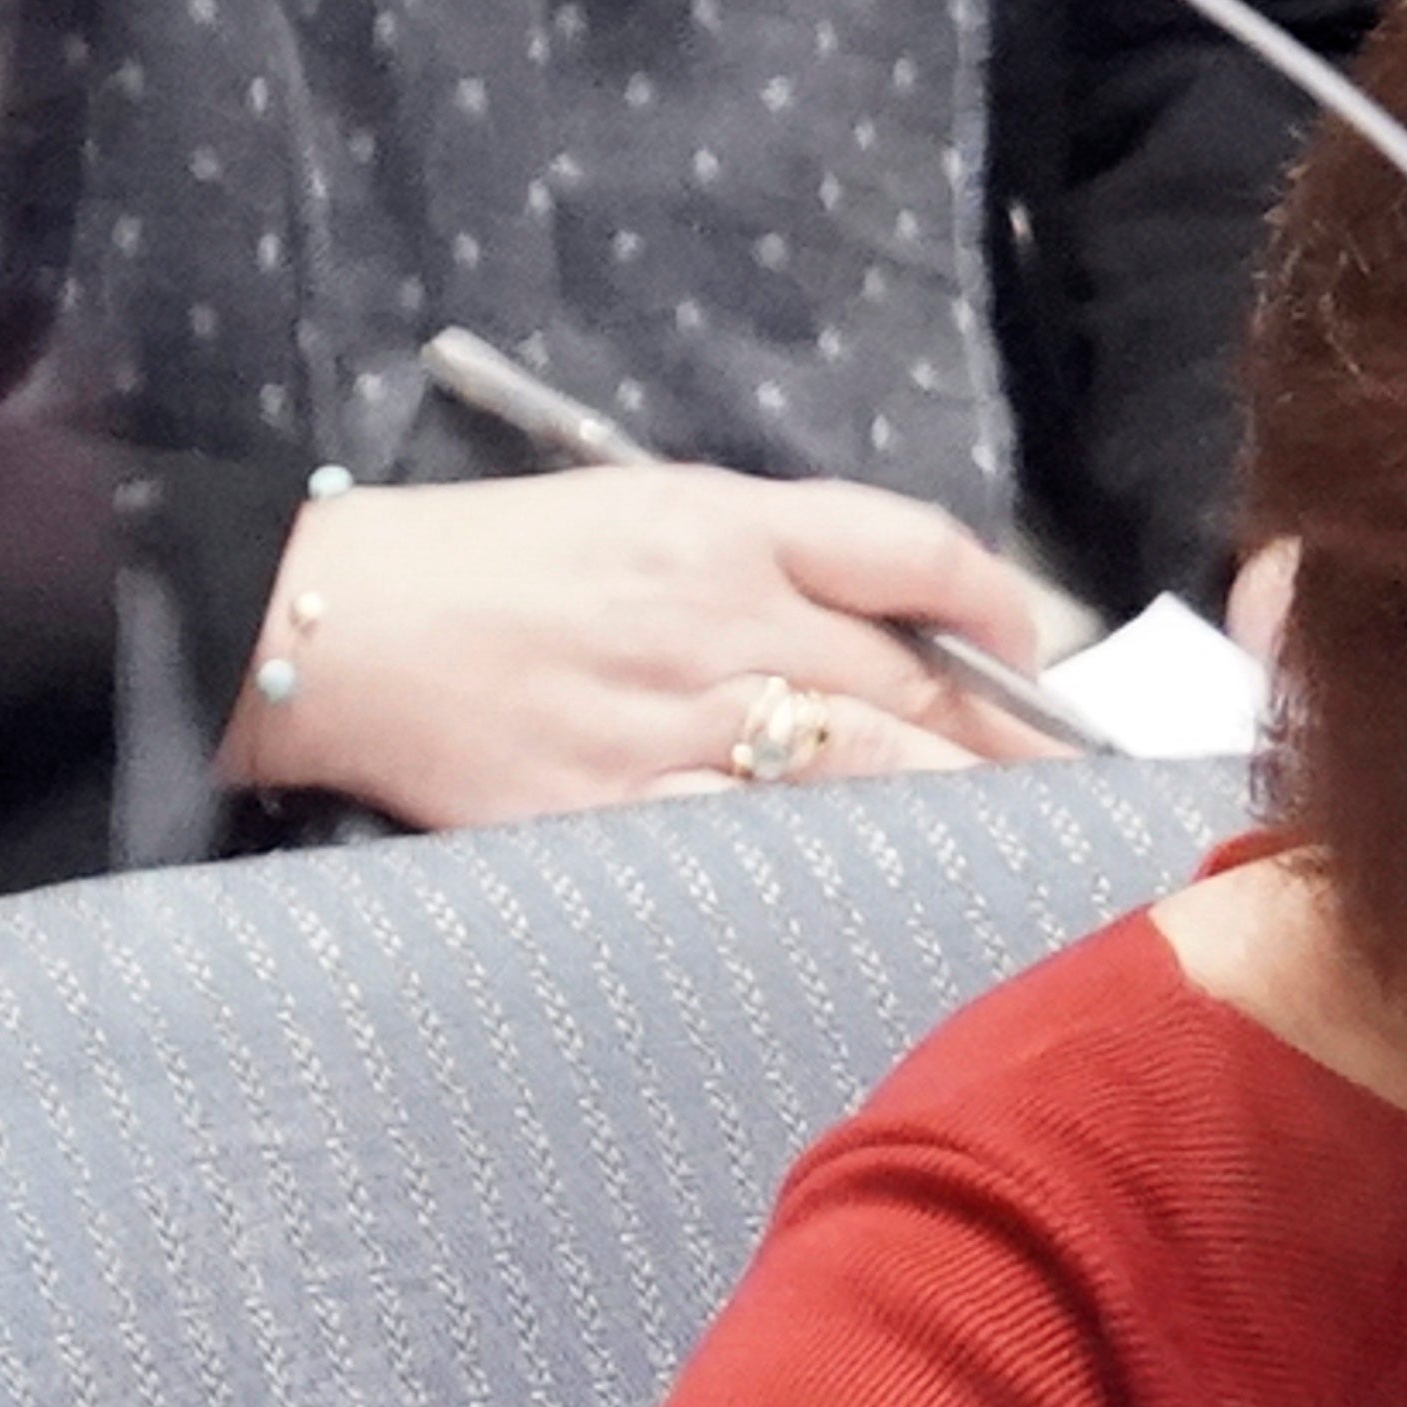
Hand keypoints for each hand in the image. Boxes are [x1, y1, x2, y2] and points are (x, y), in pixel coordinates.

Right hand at [227, 465, 1069, 829]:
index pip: (914, 552)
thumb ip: (780, 554)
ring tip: (1018, 851)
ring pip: (871, 769)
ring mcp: (677, 721)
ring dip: (960, 812)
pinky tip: (896, 897)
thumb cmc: (491, 565)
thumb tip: (914, 618)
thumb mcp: (640, 508)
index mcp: (724, 527)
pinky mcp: (626, 810)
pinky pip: (770, 847)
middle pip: (921, 680)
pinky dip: (843, 870)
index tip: (1035, 657)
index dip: (1004, 608)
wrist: (333, 624)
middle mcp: (720, 618)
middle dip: (1015, 742)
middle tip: (1074, 791)